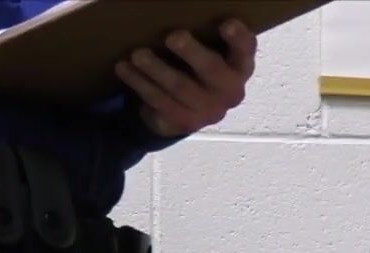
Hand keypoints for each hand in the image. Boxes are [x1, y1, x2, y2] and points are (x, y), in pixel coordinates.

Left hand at [115, 19, 257, 136]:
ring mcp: (209, 110)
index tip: (227, 23)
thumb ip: (201, 33)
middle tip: (173, 36)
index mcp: (239, 66)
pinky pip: (160, 102)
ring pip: (180, 88)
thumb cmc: (195, 66)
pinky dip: (140, 83)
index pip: (245, 50)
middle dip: (192, 53)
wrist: (186, 110)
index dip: (239, 39)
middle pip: (212, 71)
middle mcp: (230, 90)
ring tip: (137, 54)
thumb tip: (170, 8)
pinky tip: (124, 69)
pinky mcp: (186, 123)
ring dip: (156, 69)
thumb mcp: (204, 49)